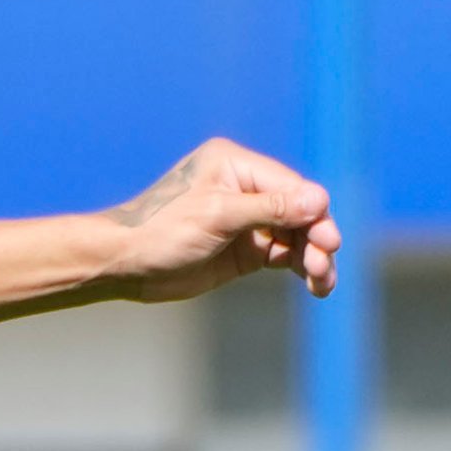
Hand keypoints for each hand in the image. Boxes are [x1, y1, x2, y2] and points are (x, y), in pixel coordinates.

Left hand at [103, 139, 339, 303]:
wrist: (123, 265)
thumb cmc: (161, 230)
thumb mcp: (216, 216)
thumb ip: (269, 208)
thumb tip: (319, 200)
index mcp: (234, 164)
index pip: (289, 185)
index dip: (313, 212)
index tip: (328, 240)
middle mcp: (245, 187)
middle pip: (298, 210)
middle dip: (316, 237)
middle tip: (324, 261)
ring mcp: (247, 220)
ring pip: (296, 235)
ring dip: (314, 256)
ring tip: (323, 282)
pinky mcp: (246, 249)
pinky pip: (285, 254)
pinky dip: (301, 268)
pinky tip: (317, 286)